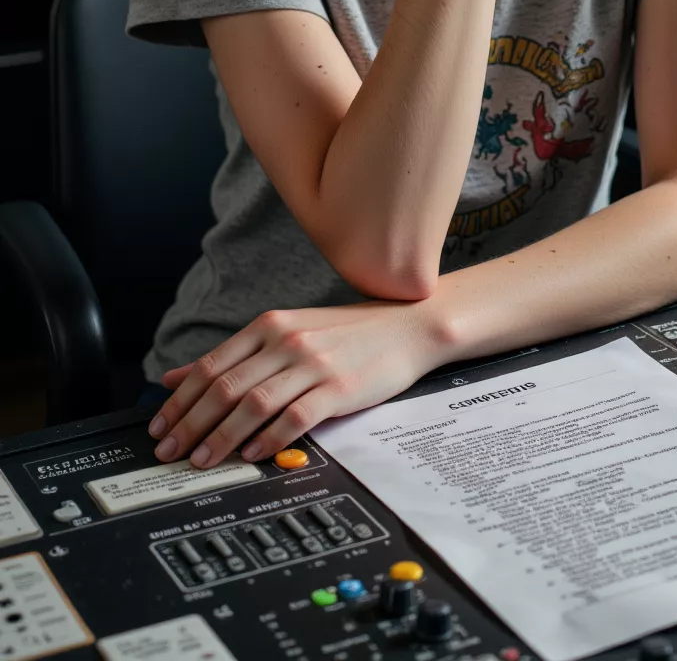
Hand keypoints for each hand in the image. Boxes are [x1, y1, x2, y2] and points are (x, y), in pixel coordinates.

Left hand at [147, 299, 444, 470]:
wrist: (406, 326)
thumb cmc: (346, 334)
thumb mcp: (287, 332)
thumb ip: (234, 355)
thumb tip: (178, 376)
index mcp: (269, 326)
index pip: (211, 366)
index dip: (180, 401)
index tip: (159, 429)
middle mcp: (286, 340)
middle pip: (225, 387)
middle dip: (190, 424)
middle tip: (168, 453)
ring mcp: (312, 363)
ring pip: (253, 404)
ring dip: (221, 437)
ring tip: (201, 461)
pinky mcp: (338, 387)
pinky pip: (294, 416)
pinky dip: (268, 438)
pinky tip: (252, 454)